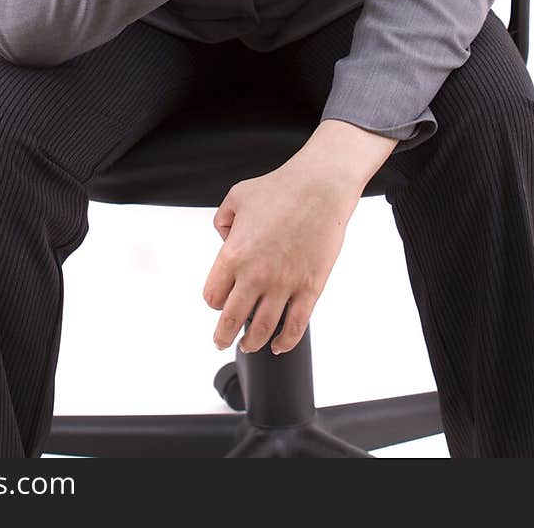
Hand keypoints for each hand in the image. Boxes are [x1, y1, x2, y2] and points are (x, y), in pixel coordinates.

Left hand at [202, 153, 360, 356]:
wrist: (320, 186)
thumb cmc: (280, 187)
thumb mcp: (236, 197)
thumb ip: (222, 220)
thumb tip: (225, 239)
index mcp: (234, 254)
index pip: (213, 295)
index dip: (214, 300)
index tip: (218, 301)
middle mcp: (255, 275)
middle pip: (231, 320)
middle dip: (222, 335)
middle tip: (221, 341)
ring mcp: (284, 284)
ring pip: (261, 329)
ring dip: (251, 343)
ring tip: (248, 346)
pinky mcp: (310, 287)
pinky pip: (295, 326)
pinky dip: (285, 342)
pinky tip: (278, 345)